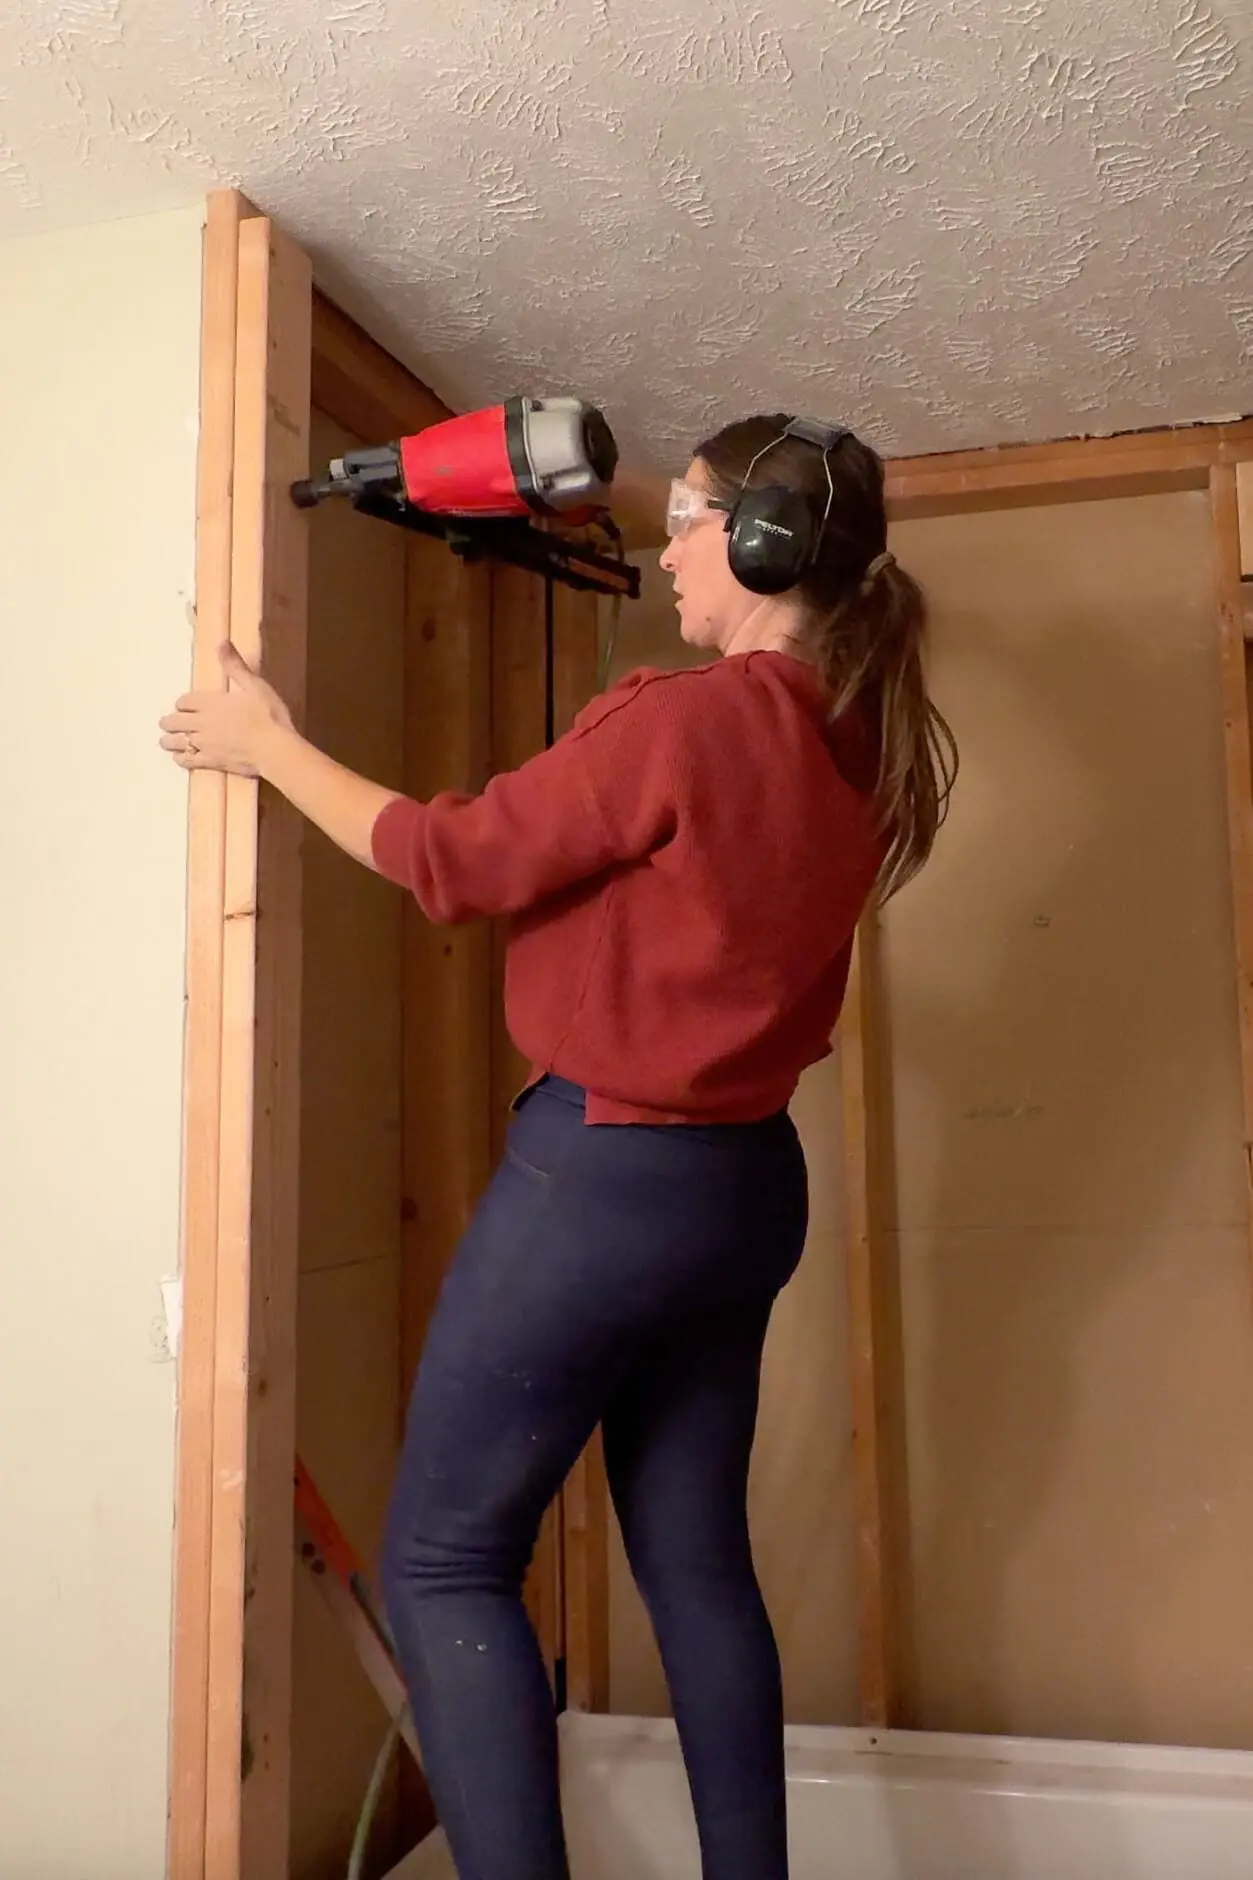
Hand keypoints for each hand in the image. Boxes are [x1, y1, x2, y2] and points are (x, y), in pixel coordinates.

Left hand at [159, 644, 293, 777]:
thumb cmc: (269, 716)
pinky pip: (187, 761)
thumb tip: (221, 642)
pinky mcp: (210, 762)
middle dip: (169, 721)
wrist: (275, 749)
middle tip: (166, 723)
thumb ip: (235, 666)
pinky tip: (179, 758)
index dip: (182, 703)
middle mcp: (202, 722)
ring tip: (166, 741)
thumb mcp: (255, 685)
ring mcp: (204, 744)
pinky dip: (180, 758)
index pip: (184, 701)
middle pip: (175, 721)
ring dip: (169, 740)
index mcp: (211, 702)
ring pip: (176, 742)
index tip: (183, 706)